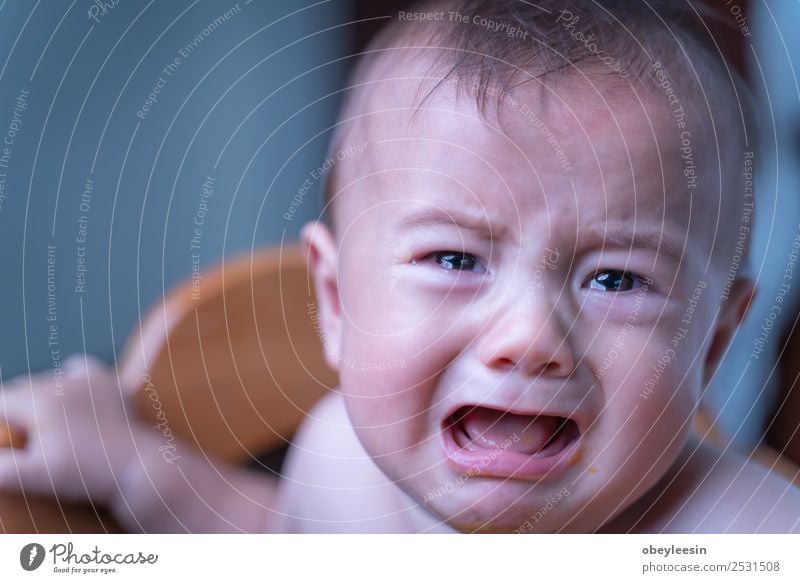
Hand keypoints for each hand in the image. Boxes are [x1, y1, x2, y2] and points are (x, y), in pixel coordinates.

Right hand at [0, 355, 146, 504]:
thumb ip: (4, 470)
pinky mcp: (108, 382)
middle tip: (17, 431)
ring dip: (38, 394)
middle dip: (14, 408)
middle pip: (22, 388)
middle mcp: (60, 382)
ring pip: (48, 378)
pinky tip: (68, 389)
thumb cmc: (84, 473)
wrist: (137, 465)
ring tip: (39, 420)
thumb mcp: (37, 477)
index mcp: (37, 401)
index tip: (6, 437)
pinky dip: (69, 375)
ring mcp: (86, 379)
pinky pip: (80, 366)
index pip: (1, 400)